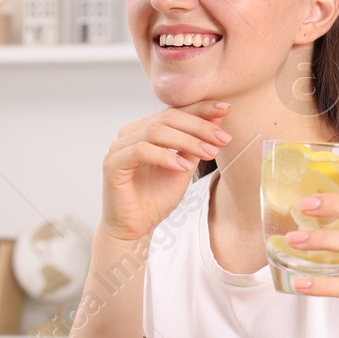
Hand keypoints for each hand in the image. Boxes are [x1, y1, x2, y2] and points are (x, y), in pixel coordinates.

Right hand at [100, 100, 230, 242]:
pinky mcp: (112, 164)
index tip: (225, 109)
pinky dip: (165, 157)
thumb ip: (195, 144)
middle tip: (221, 138)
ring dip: (187, 141)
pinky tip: (183, 167)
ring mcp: (119, 147)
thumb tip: (218, 118)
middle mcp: (130, 133)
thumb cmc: (155, 199)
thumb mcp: (184, 167)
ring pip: (155, 132)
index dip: (200, 109)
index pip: (174, 111)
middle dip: (198, 126)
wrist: (135, 228)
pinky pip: (140, 151)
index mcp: (145, 129)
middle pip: (167, 118)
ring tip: (208, 153)